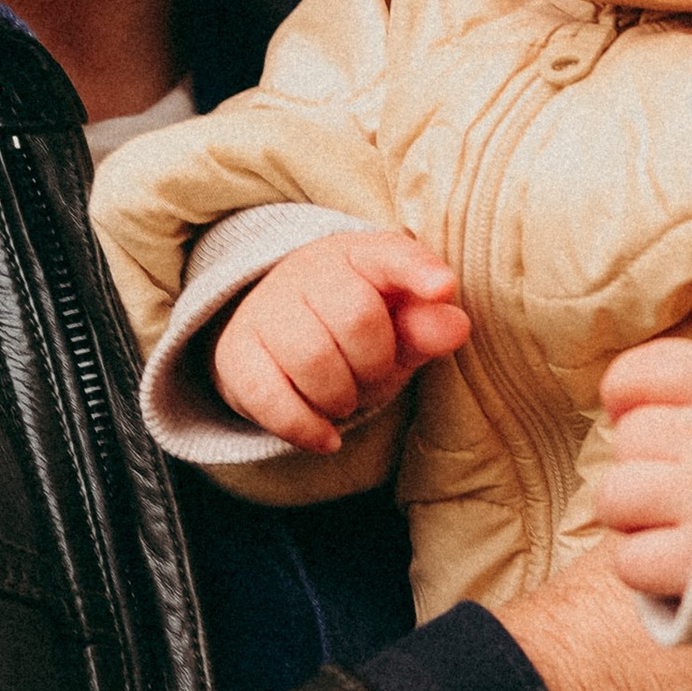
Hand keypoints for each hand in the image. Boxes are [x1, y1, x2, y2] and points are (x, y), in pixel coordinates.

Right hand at [210, 230, 468, 455]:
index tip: (442, 287)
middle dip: (376, 366)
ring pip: (313, 360)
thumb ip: (427, 327)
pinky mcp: (235, 354)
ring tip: (343, 398)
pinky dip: (306, 428)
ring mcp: (264, 309)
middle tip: (370, 375)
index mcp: (360, 255)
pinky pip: (272, 399)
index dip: (417, 271)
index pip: (391, 254)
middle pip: (358, 320)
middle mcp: (307, 271)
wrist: (277, 340)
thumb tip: (456, 325)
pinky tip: (325, 435)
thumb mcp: (400, 330)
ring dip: (341, 398)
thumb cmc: (356, 333)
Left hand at [592, 340, 691, 597]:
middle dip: (645, 467)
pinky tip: (689, 566)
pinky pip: (629, 562)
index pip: (638, 374)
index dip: (628, 398)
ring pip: (614, 499)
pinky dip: (650, 571)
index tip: (643, 416)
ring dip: (638, 521)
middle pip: (627, 440)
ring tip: (687, 528)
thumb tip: (622, 394)